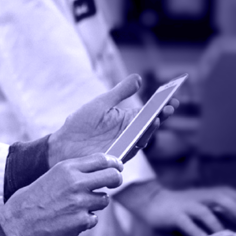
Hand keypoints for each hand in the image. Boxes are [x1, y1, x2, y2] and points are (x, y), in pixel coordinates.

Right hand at [0, 154, 123, 235]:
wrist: (17, 224)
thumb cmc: (29, 200)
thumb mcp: (50, 177)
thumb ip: (71, 174)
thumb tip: (92, 173)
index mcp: (67, 168)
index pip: (102, 159)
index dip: (113, 163)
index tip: (116, 167)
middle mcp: (77, 183)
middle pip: (112, 177)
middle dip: (116, 180)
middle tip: (114, 183)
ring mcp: (81, 203)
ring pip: (104, 200)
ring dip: (95, 203)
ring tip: (76, 206)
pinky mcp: (81, 221)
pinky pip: (93, 218)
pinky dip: (85, 220)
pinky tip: (69, 220)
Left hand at [48, 75, 178, 164]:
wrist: (63, 144)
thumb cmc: (80, 123)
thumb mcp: (101, 103)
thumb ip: (120, 92)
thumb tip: (139, 78)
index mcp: (127, 119)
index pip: (149, 112)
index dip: (161, 105)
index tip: (173, 96)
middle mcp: (129, 134)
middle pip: (150, 125)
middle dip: (161, 117)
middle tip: (171, 107)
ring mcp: (124, 146)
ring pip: (142, 139)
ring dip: (151, 130)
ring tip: (157, 118)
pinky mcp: (116, 157)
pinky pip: (129, 151)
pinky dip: (135, 143)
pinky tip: (139, 135)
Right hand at [116, 183, 235, 235]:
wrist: (151, 202)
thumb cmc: (176, 206)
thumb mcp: (194, 204)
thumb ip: (209, 211)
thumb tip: (228, 225)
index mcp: (202, 194)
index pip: (223, 190)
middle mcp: (196, 198)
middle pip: (217, 197)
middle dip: (232, 206)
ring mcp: (185, 206)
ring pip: (203, 211)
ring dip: (215, 223)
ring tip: (224, 234)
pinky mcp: (174, 216)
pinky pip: (187, 224)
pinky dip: (196, 232)